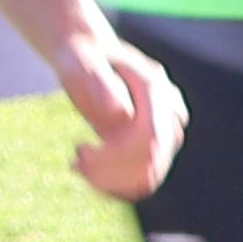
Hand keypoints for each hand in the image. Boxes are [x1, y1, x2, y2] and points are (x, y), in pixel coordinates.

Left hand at [54, 26, 182, 202]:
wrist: (88, 56)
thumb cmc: (82, 59)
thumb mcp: (84, 66)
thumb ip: (101, 86)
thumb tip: (121, 114)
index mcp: (156, 91)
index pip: (151, 137)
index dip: (118, 154)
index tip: (80, 151)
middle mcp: (168, 114)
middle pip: (152, 160)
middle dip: (111, 170)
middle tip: (74, 163)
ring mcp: (164, 133)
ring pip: (150, 175)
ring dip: (113, 182)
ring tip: (77, 165)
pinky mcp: (153, 147)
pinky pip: (143, 178)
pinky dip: (116, 185)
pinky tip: (87, 173)